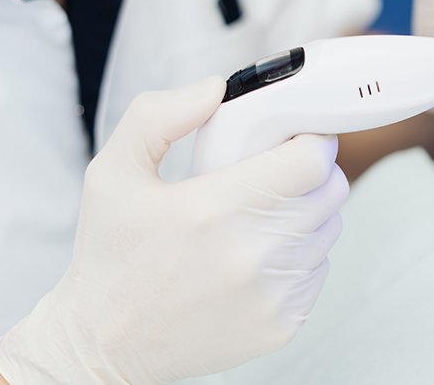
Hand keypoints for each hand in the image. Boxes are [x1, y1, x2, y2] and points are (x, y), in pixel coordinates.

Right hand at [0, 77, 347, 384]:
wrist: (103, 343)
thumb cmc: (110, 257)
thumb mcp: (112, 172)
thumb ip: (160, 115)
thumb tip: (215, 90)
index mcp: (210, 209)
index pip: (311, 161)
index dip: (310, 140)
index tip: (293, 139)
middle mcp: (248, 255)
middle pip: (330, 193)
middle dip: (311, 173)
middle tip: (276, 174)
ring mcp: (268, 295)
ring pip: (328, 233)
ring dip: (306, 217)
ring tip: (260, 217)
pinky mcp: (280, 326)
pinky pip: (317, 275)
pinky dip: (299, 260)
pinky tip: (257, 257)